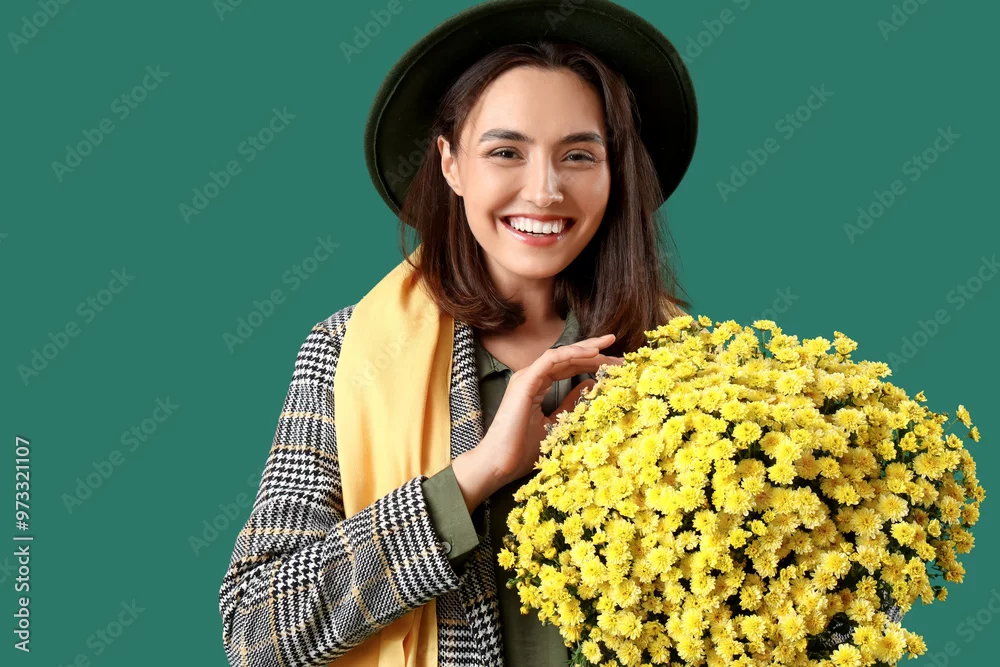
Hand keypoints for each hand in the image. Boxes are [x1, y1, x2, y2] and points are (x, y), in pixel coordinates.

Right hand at [481, 334, 622, 486]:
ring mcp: (526, 377)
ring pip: (561, 354)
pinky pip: (551, 360)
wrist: (500, 463)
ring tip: (608, 345)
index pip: (569, 367)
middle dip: (594, 352)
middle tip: (618, 350)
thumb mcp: (557, 424)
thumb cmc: (522, 450)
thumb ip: (571, 404)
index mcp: (537, 385)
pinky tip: (591, 353)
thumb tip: (591, 385)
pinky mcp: (525, 381)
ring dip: (586, 349)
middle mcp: (532, 376)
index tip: (616, 366)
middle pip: (567, 358)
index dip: (592, 363)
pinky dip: (571, 354)